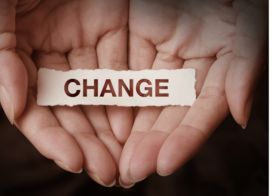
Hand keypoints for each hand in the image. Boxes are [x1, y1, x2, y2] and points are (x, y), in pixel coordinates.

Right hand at [0, 0, 132, 186]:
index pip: (39, 111)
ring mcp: (85, 47)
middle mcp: (55, 60)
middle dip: (90, 144)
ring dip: (113, 131)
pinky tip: (138, 123)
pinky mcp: (111, 31)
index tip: (76, 163)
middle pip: (74, 113)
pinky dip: (129, 98)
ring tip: (126, 160)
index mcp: (23, 59)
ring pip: (101, 98)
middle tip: (109, 174)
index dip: (55, 139)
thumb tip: (14, 108)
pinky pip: (123, 70)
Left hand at [119, 0, 268, 187]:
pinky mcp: (137, 38)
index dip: (183, 139)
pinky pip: (120, 69)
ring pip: (140, 98)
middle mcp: (186, 68)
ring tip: (112, 158)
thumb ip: (247, 67)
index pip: (199, 112)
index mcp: (217, 69)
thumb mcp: (249, 24)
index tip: (163, 164)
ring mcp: (159, 55)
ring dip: (126, 128)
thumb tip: (240, 114)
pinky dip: (110, 94)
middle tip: (131, 171)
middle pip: (166, 113)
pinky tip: (101, 120)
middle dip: (148, 143)